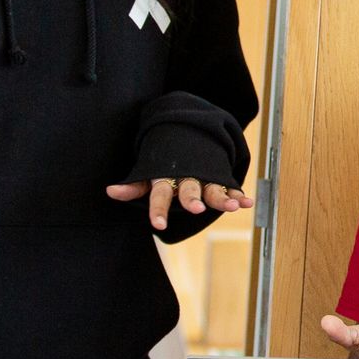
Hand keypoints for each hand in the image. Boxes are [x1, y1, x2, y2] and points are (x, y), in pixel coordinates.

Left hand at [107, 177, 252, 231]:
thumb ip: (133, 187)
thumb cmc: (163, 165)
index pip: (160, 195)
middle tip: (197, 209)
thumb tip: (110, 191)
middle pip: (190, 189)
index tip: (158, 225)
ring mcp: (205, 177)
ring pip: (214, 188)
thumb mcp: (148, 174)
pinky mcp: (220, 177)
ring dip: (223, 197)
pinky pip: (230, 187)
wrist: (186, 134)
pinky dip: (239, 194)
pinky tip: (248, 202)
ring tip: (233, 206)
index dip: (159, 210)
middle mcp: (187, 178)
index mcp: (166, 179)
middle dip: (194, 199)